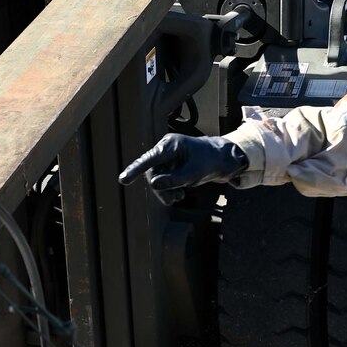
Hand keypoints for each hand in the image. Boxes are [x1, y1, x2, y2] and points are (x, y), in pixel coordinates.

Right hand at [119, 134, 249, 206]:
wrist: (223, 159)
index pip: (150, 159)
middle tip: (172, 200)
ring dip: (165, 191)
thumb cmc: (211, 161)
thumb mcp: (194, 172)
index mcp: (171, 146)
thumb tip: (154, 184)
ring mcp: (168, 158)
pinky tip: (178, 196)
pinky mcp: (171, 165)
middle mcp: (166, 150)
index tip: (123, 180)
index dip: (135, 170)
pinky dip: (169, 189)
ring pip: (157, 178)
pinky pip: (163, 179)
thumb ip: (174, 179)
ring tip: (178, 198)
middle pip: (152, 172)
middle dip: (160, 188)